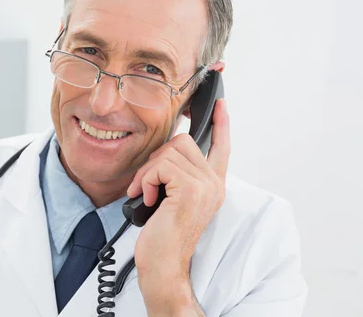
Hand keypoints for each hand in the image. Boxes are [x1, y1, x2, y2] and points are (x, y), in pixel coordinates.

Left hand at [126, 99, 229, 314]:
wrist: (164, 264)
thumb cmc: (163, 236)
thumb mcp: (173, 200)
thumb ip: (177, 177)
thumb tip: (164, 155)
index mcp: (212, 185)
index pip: (222, 147)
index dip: (222, 124)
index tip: (221, 104)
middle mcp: (214, 183)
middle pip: (182, 141)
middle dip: (156, 159)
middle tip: (145, 185)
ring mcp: (205, 185)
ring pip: (168, 152)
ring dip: (147, 172)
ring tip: (144, 194)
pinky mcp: (190, 189)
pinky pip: (160, 166)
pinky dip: (145, 181)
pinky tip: (146, 200)